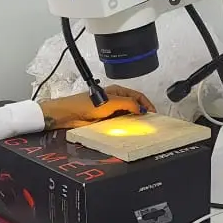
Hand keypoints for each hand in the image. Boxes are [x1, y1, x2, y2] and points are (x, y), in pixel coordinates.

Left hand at [40, 86, 155, 129]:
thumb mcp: (110, 102)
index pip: (137, 96)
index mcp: (117, 91)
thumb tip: (141, 108)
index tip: (153, 112)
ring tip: (140, 127)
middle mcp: (115, 100)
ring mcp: (110, 111)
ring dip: (133, 121)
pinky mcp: (106, 121)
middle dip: (142, 112)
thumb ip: (127, 104)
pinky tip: (127, 130)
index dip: (146, 103)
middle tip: (149, 121)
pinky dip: (124, 127)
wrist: (69, 115)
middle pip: (133, 106)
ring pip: (127, 116)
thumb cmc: (84, 104)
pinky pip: (119, 124)